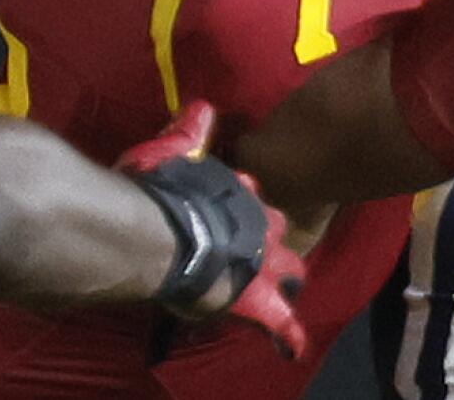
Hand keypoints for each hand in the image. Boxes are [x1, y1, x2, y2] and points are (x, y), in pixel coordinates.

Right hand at [118, 100, 308, 359]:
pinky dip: (285, 331)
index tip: (248, 201)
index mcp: (234, 192)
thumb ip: (189, 133)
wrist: (161, 233)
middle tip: (272, 247)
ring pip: (284, 267)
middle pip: (275, 227)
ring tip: (290, 282)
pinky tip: (293, 344)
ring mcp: (258, 261)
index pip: (250, 195)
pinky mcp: (252, 298)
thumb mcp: (172, 151)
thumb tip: (202, 108)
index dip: (249, 201)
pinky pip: (277, 319)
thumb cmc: (159, 191)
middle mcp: (254, 222)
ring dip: (284, 274)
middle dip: (274, 236)